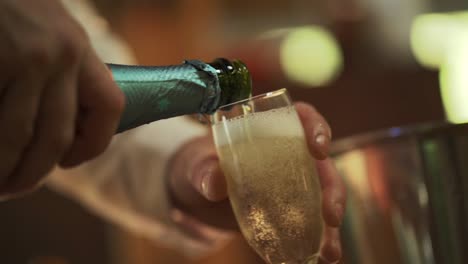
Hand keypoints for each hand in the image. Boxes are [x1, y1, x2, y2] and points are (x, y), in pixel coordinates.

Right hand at [0, 0, 123, 196]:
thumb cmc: (8, 6)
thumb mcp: (45, 30)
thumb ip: (57, 72)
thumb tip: (56, 128)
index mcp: (79, 48)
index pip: (109, 106)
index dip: (93, 143)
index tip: (68, 162)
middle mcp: (61, 54)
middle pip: (59, 135)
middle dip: (35, 172)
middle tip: (15, 188)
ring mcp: (26, 58)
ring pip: (20, 137)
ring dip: (4, 169)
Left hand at [168, 102, 345, 262]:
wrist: (196, 193)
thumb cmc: (200, 166)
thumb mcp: (198, 166)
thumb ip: (204, 171)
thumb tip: (215, 182)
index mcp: (269, 129)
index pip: (302, 117)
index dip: (317, 129)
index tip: (319, 150)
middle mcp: (288, 153)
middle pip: (322, 163)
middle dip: (333, 190)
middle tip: (331, 216)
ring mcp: (292, 182)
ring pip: (323, 196)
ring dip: (331, 225)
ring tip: (329, 252)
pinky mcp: (289, 207)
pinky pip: (311, 221)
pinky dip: (319, 239)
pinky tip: (321, 257)